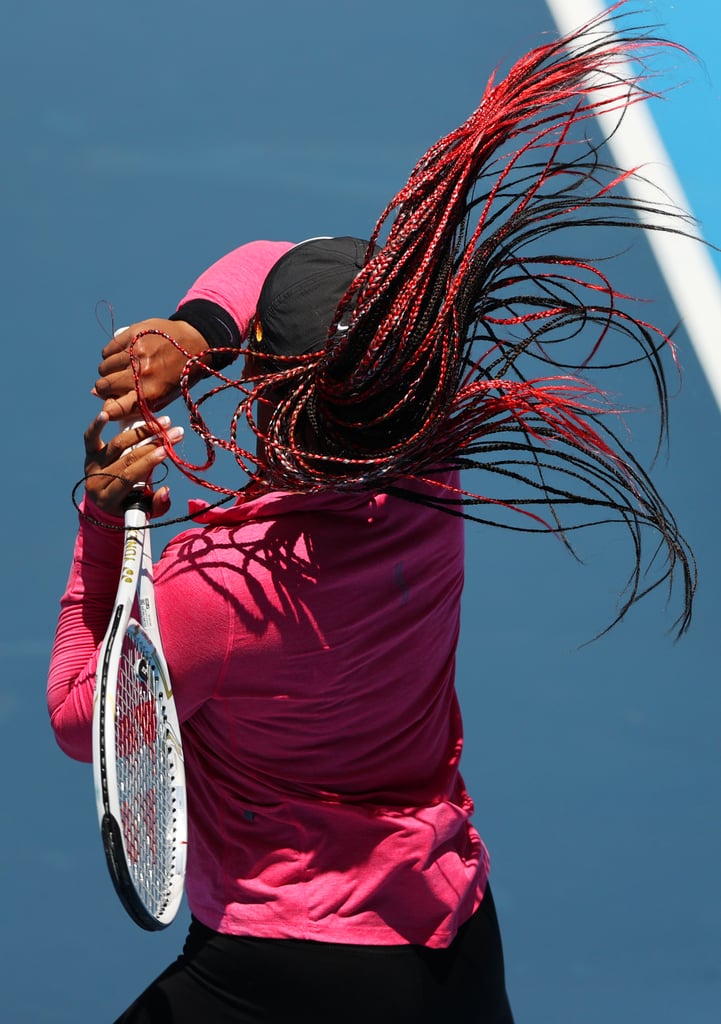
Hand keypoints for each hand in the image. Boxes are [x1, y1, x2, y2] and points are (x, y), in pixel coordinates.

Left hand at [83, 412, 183, 517]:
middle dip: (152, 445)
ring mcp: (90, 465)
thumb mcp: (144, 511)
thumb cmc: (130, 505)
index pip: (128, 476)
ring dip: (141, 432)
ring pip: (116, 445)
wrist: (105, 502)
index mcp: (108, 498)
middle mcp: (96, 481)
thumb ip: (157, 505)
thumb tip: (166, 490)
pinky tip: (105, 413)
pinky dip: (97, 425)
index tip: (167, 450)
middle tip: (174, 433)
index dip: (148, 462)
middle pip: (125, 459)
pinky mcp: (89, 453)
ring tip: (163, 422)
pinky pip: (90, 438)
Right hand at [93, 319, 210, 419]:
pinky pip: (107, 351)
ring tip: (123, 369)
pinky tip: (123, 356)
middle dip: (105, 388)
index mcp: (150, 394)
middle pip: (103, 386)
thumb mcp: (160, 397)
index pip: (115, 408)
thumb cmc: (176, 377)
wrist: (194, 344)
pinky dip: (111, 355)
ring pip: (104, 367)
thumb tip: (95, 394)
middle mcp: (141, 373)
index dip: (108, 410)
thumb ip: (130, 402)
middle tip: (115, 384)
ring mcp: (135, 352)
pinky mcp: (132, 335)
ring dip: (109, 371)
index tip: (108, 408)